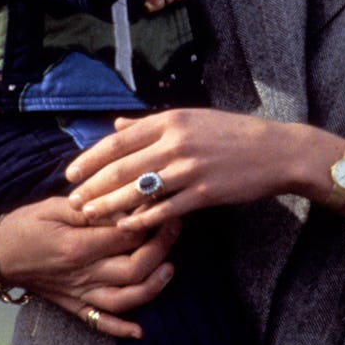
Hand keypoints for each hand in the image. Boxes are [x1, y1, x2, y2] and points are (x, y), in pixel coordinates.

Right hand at [0, 196, 181, 338]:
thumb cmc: (27, 223)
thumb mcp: (56, 205)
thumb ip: (91, 207)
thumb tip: (124, 206)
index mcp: (77, 246)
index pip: (127, 237)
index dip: (150, 221)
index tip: (163, 204)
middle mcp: (82, 274)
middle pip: (133, 269)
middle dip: (161, 248)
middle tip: (174, 226)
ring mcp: (79, 293)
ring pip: (125, 299)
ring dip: (153, 287)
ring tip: (170, 268)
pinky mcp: (73, 305)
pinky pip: (100, 323)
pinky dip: (121, 330)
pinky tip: (141, 331)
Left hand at [65, 108, 340, 229]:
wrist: (275, 150)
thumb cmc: (232, 133)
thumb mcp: (192, 118)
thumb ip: (151, 124)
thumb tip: (117, 125)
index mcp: (172, 120)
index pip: (120, 140)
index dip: (91, 158)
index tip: (70, 173)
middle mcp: (177, 141)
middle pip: (123, 166)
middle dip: (93, 186)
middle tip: (72, 201)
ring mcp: (190, 168)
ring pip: (139, 190)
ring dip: (110, 205)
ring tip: (91, 216)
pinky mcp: (204, 192)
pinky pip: (166, 209)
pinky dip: (143, 219)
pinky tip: (127, 227)